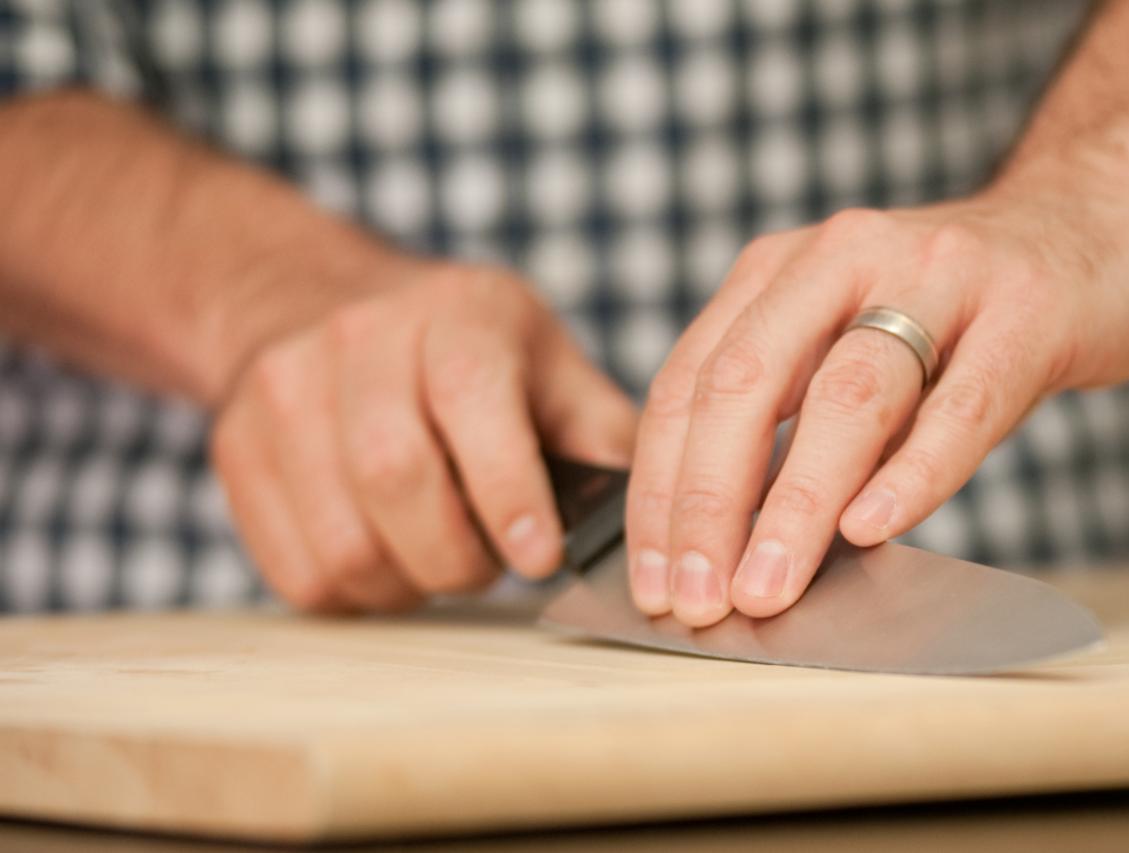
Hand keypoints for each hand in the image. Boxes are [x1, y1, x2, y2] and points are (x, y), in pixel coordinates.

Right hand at [212, 261, 636, 611]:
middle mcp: (359, 340)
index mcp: (457, 315)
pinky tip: (385, 557)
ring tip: (437, 558)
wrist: (318, 305)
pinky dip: (355, 593)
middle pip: (396, 481)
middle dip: (458, 558)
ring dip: (408, 583)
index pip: (473, 403)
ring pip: (345, 543)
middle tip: (488, 564)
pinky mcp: (236, 448)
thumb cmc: (463, 350)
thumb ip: (602, 434)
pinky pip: (297, 571)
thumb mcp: (548, 363)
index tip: (537, 557)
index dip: (507, 493)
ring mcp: (284, 391)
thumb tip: (660, 518)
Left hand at [627, 187, 1128, 625]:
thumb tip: (728, 549)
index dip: (660, 489)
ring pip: (848, 395)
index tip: (650, 580)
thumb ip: (791, 420)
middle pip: (746, 384)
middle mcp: (842, 257)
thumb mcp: (846, 340)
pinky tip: (873, 529)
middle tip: (695, 598)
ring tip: (767, 588)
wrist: (1095, 225)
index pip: (688, 384)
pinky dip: (913, 472)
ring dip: (796, 505)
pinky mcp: (1026, 310)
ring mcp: (937, 275)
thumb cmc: (954, 313)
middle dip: (708, 503)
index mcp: (779, 272)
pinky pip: (963, 402)